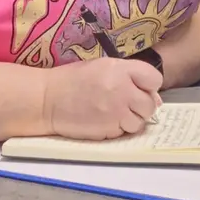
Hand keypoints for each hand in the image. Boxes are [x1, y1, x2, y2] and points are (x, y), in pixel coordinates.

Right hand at [42, 55, 161, 140]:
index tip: (140, 89)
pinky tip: (104, 120)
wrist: (46, 100)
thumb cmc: (72, 81)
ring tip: (113, 113)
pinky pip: (124, 132)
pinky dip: (118, 129)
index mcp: (119, 69)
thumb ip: (128, 77)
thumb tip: (154, 97)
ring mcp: (115, 111)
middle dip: (141, 106)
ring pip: (140, 122)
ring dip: (130, 120)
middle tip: (127, 104)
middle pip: (150, 104)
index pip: (154, 78)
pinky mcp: (108, 129)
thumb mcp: (101, 67)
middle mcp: (121, 89)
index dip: (149, 85)